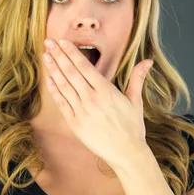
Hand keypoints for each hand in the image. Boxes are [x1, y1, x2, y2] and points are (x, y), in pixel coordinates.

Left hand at [42, 38, 153, 169]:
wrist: (126, 153)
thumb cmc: (132, 127)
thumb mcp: (136, 101)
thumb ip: (137, 78)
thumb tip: (148, 60)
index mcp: (106, 91)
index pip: (85, 67)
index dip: (72, 53)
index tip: (63, 41)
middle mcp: (92, 99)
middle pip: (71, 73)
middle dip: (58, 56)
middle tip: (48, 42)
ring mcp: (81, 112)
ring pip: (64, 86)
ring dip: (53, 70)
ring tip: (45, 56)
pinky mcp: (75, 124)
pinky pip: (62, 104)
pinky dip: (54, 91)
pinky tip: (48, 80)